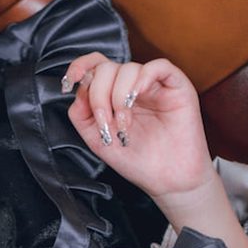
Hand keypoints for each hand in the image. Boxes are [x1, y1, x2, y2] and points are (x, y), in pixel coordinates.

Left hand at [62, 53, 212, 206]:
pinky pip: (159, 66)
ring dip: (119, 96)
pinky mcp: (177, 87)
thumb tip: (78, 90)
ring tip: (125, 125)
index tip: (70, 81)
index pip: (95, 66)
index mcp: (114, 95)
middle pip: (107, 68)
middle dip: (99, 95)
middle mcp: (132, 86)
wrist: (168, 181)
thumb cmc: (138, 162)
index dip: (80, 66)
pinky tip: (138, 95)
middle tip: (106, 123)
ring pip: (129, 68)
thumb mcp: (98, 141)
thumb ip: (82, 115)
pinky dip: (144, 77)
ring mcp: (155, 85)